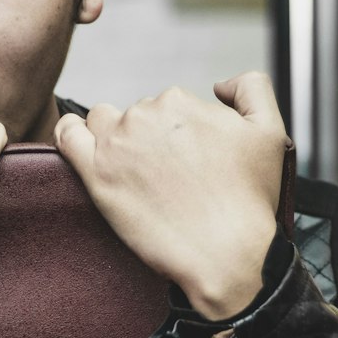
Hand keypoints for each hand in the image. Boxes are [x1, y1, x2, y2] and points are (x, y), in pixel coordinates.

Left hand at [55, 72, 286, 319]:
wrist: (225, 254)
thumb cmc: (248, 201)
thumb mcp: (270, 132)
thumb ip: (251, 89)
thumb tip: (220, 84)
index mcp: (180, 102)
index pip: (168, 108)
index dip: (178, 136)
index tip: (186, 165)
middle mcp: (145, 115)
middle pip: (136, 116)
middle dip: (148, 140)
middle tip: (165, 179)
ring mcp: (117, 144)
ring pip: (101, 123)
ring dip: (111, 138)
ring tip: (129, 171)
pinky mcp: (95, 175)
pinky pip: (67, 137)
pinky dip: (70, 134)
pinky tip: (79, 144)